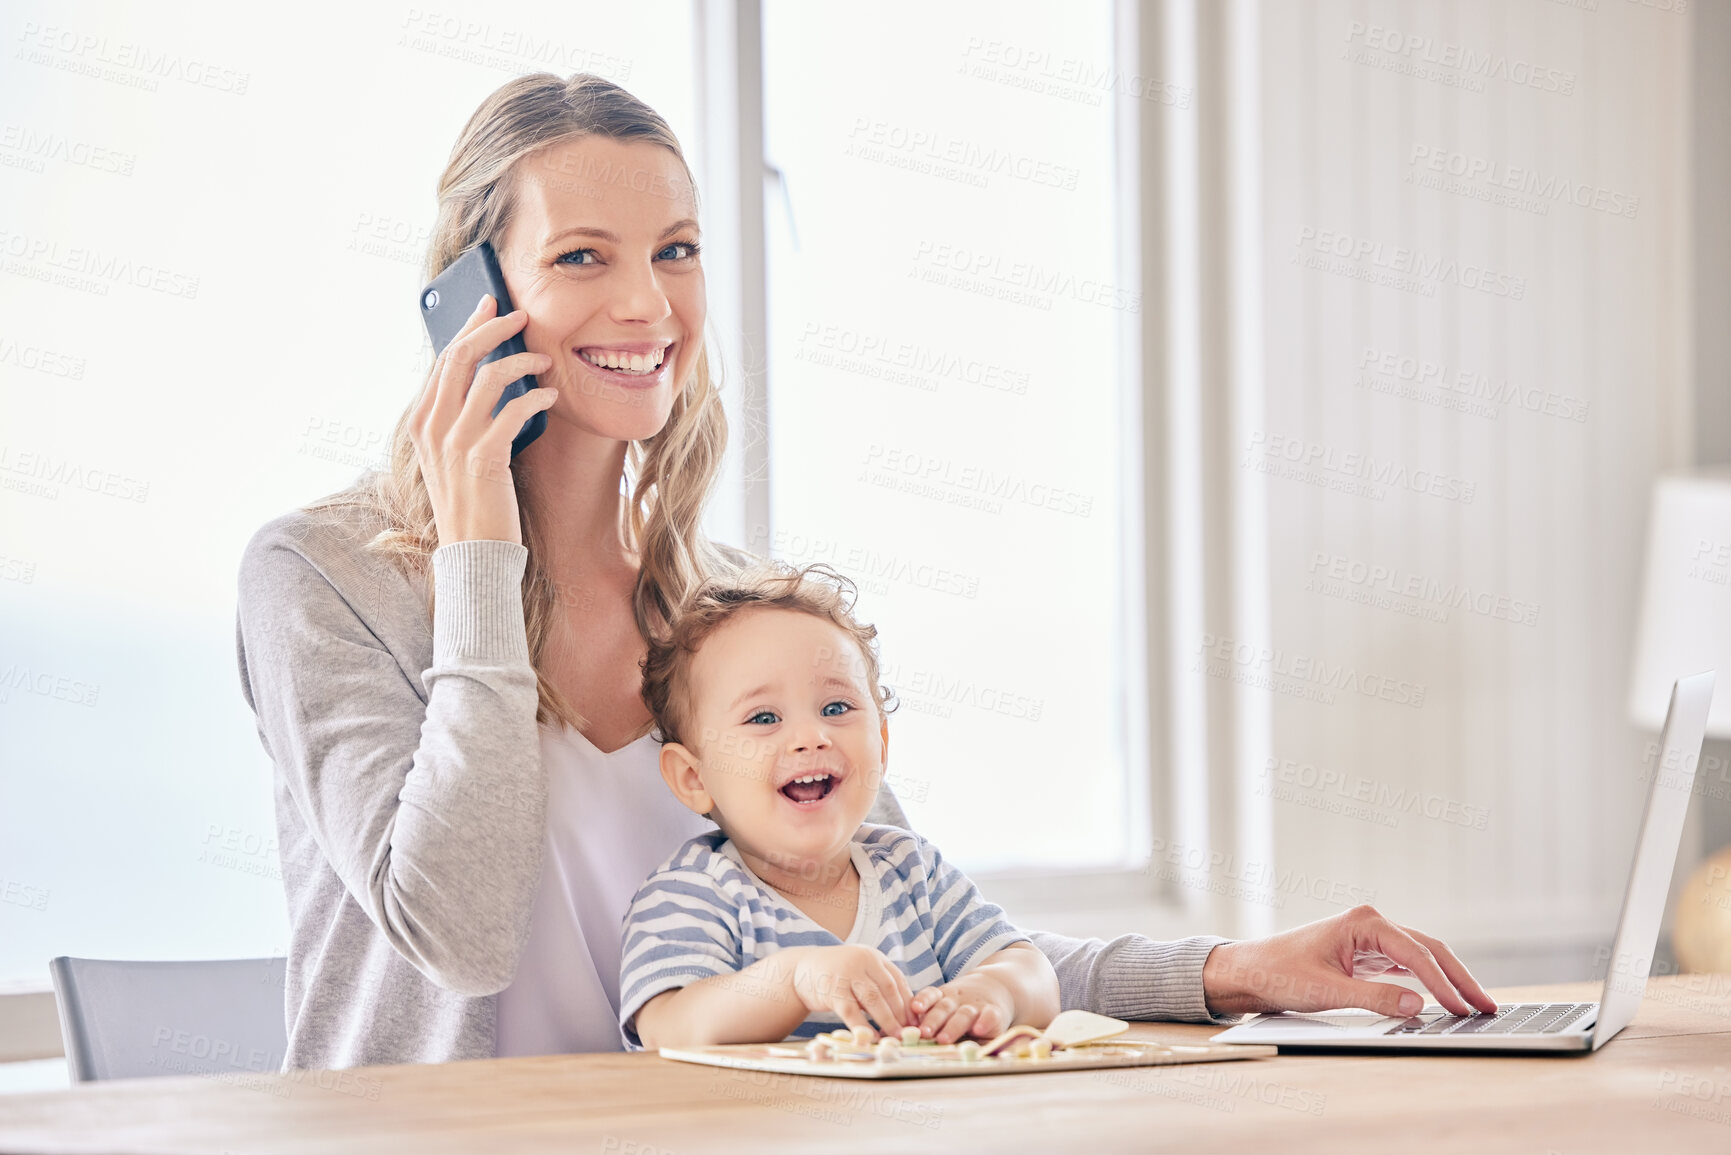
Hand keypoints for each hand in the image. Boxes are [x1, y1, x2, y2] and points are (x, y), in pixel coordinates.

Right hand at [408, 293, 557, 545]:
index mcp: (420, 422)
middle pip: (460, 356)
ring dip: (523, 361)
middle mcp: (431, 427)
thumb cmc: (471, 502)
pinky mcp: (483, 458)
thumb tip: (485, 376)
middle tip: (521, 316)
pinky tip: (551, 396)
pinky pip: (513, 410)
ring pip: (488, 377)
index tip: (491, 306)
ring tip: (545, 361)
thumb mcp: (453, 454)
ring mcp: (454, 442)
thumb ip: (459, 417)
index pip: (442, 359)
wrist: (472, 553)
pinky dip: (537, 397)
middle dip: (493, 328)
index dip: (468, 327)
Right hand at [789, 945, 912, 1035]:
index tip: (917, 1020)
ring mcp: (846, 974)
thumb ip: (878, 986)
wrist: (801, 971)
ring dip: (887, 1021)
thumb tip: (904, 1014)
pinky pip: (851, 1012)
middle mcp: (862, 960)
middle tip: (909, 1033)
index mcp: (873, 956)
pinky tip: (870, 1038)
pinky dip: (862, 1027)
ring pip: (873, 1000)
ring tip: (895, 1038)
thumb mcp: (859, 972)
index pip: (897, 980)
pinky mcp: (832, 990)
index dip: (909, 1001)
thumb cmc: (836, 976)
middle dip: (901, 1013)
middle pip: (888, 989)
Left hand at [908, 972, 1016, 1043]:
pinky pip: (990, 1016)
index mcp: (942, 998)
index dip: (923, 1001)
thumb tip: (899, 1037)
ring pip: (963, 1014)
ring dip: (953, 1026)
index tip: (914, 1008)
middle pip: (943, 1008)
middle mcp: (957, 1001)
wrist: (997, 985)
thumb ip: (929, 1020)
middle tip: (923, 1033)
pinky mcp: (995, 1012)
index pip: (930, 996)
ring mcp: (976, 1006)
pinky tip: (979, 1029)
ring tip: (943, 1039)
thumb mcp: (947, 1005)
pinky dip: (985, 1021)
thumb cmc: (963, 1005)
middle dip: (933, 1020)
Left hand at [1201, 904, 1497, 1018]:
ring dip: (1447, 980)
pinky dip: (1426, 982)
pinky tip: (1442, 998)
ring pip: (1421, 957)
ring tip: (1474, 1005)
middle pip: (1428, 949)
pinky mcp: (1365, 955)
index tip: (1464, 1009)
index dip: (1444, 984)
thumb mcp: (1326, 991)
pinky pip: (1406, 967)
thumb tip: (1419, 1004)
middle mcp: (1371, 924)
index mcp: (1364, 922)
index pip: (1417, 954)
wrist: (1249, 971)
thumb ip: (1374, 998)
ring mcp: (1370, 939)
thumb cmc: (1279, 973)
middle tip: (1487, 1006)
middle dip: (1459, 978)